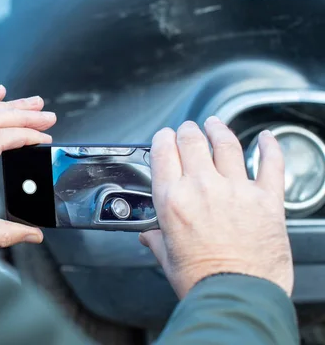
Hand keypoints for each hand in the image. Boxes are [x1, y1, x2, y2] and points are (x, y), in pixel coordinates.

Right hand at [139, 117, 292, 297]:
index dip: (163, 139)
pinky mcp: (267, 198)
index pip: (164, 152)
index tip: (165, 138)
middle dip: (188, 131)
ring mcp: (236, 189)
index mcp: (173, 199)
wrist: (237, 295)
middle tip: (189, 129)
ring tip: (215, 124)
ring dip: (219, 129)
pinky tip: (267, 138)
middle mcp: (202, 187)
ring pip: (226, 144)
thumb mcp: (168, 258)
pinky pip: (271, 163)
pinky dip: (270, 147)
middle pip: (193, 141)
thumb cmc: (201, 280)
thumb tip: (148, 237)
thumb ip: (156, 241)